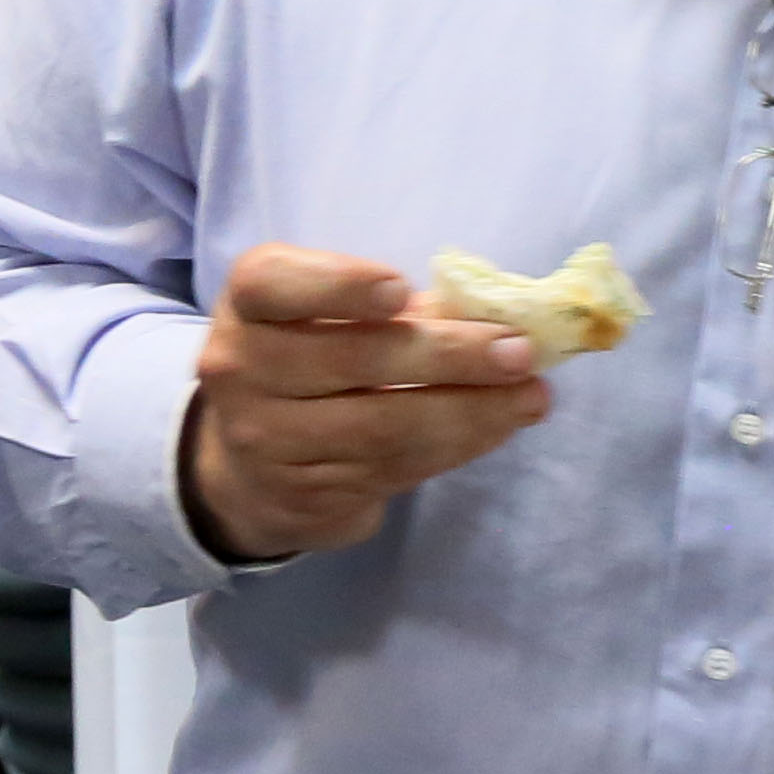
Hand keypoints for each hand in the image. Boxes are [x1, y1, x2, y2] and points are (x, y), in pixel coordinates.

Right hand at [178, 244, 551, 560]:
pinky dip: (458, 444)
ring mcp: (266, 436)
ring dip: (472, 412)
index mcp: (250, 303)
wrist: (255, 467)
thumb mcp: (334, 319)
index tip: (401, 289)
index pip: (274, 284)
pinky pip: (395, 467)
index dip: (338, 285)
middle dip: (450, 356)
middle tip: (520, 352)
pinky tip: (499, 426)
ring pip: (384, 425)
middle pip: (353, 359)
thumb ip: (404, 309)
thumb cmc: (314, 364)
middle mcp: (243, 367)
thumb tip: (503, 315)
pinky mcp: (305, 489)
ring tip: (531, 397)